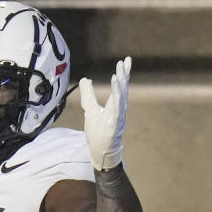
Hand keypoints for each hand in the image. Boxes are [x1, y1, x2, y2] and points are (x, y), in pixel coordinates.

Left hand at [79, 56, 130, 170]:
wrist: (100, 151)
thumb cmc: (98, 132)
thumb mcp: (90, 109)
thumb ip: (88, 95)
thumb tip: (85, 79)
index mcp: (114, 105)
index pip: (120, 86)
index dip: (123, 73)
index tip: (125, 60)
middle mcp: (119, 109)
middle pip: (123, 90)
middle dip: (124, 76)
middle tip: (124, 62)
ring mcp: (118, 118)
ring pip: (121, 99)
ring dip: (120, 87)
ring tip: (118, 74)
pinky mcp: (114, 126)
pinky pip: (116, 112)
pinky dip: (116, 102)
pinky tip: (115, 94)